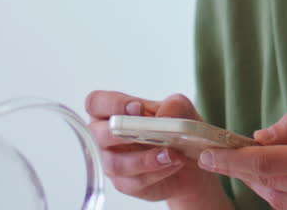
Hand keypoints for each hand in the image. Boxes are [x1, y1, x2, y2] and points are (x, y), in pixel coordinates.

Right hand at [84, 90, 226, 205]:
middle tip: (145, 133)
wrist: (191, 158)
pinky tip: (172, 164)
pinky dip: (156, 173)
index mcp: (112, 111)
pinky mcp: (125, 184)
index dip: (112, 105)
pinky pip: (133, 182)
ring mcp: (113, 162)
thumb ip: (174, 106)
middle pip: (96, 136)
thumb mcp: (182, 109)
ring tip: (170, 154)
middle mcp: (106, 137)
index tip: (137, 107)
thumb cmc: (176, 128)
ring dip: (144, 159)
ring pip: (114, 164)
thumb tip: (165, 115)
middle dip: (119, 135)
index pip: (96, 103)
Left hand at [196, 106, 286, 209]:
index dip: (228, 160)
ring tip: (262, 164)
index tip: (206, 153)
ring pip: (277, 202)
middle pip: (264, 185)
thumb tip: (264, 134)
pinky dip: (283, 196)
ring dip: (262, 183)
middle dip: (242, 169)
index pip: (262, 163)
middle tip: (231, 152)